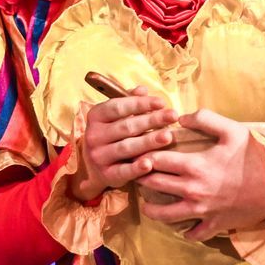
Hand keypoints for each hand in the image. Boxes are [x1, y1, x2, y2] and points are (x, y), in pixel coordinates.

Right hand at [71, 87, 178, 202]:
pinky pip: (122, 171)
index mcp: (95, 116)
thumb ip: (128, 102)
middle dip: (151, 120)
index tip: (162, 102)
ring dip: (148, 142)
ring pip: (126, 147)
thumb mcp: (114, 117)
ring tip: (168, 136)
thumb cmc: (110, 136)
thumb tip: (143, 89)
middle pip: (126, 126)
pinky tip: (150, 164)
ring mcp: (98, 156)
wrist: (91, 167)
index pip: (118, 107)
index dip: (140, 104)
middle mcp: (94, 136)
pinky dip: (136, 169)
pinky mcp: (106, 175)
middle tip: (172, 116)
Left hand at [135, 108, 264, 240]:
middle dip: (142, 177)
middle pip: (155, 185)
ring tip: (146, 203)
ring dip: (152, 209)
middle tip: (137, 172)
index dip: (143, 153)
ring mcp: (202, 211)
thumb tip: (180, 118)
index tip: (137, 150)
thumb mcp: (234, 130)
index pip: (156, 160)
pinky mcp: (214, 224)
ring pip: (165, 215)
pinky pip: (192, 233)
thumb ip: (205, 119)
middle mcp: (193, 190)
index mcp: (195, 165)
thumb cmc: (257, 156)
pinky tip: (180, 224)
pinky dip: (184, 230)